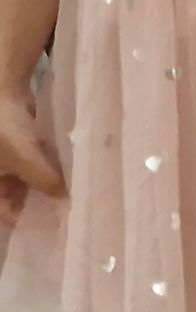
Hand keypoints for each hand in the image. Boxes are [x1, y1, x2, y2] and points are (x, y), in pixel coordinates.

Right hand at [0, 86, 62, 229]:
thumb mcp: (23, 158)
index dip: (25, 220)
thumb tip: (67, 199)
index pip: (3, 214)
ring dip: (45, 187)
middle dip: (39, 203)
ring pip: (25, 184)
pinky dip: (46, 172)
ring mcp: (3, 163)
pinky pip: (31, 167)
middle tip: (69, 211)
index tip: (55, 223)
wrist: (0, 88)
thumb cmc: (2, 129)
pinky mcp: (16, 150)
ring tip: (72, 196)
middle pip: (14, 199)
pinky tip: (67, 177)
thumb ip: (45, 181)